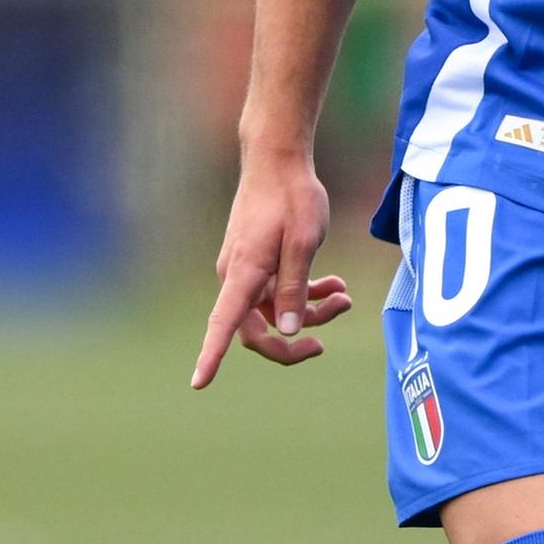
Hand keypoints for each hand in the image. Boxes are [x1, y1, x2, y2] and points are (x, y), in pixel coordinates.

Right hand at [190, 151, 354, 386]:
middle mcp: (237, 277)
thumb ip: (295, 289)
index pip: (223, 324)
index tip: (199, 383)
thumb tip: (286, 331)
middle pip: (256, 330)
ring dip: (310, 312)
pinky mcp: (258, 263)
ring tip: (344, 297)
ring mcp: (246, 271)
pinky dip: (305, 293)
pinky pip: (278, 292)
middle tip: (326, 337)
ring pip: (274, 311)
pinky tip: (334, 285)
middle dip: (293, 339)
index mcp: (244, 273)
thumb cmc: (292, 197)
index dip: (210, 356)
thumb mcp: (303, 242)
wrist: (278, 160)